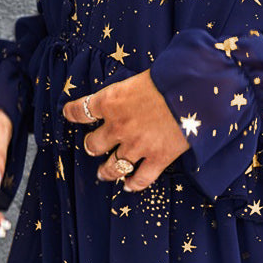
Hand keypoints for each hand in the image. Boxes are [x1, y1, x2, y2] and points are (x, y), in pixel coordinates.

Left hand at [62, 69, 189, 191]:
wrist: (195, 91)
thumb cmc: (170, 77)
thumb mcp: (140, 78)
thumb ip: (128, 92)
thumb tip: (131, 95)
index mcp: (110, 101)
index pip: (81, 110)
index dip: (72, 113)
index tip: (68, 113)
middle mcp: (118, 126)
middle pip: (94, 144)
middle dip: (92, 145)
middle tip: (94, 146)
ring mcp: (136, 146)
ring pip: (112, 167)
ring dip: (106, 171)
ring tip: (104, 173)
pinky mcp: (156, 158)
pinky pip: (140, 179)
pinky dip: (133, 184)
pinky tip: (129, 185)